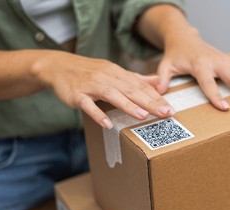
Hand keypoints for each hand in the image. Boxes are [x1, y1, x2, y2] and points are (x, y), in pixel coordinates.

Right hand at [32, 51, 174, 128]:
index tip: (170, 108)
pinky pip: (88, 105)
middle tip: (166, 113)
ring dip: (128, 105)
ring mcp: (91, 85)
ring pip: (113, 95)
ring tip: (143, 116)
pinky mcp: (77, 94)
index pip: (141, 86)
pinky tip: (107, 123)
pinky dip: (97, 113)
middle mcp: (107, 78)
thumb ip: (136, 78)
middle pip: (131, 90)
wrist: (59, 66)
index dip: (156, 97)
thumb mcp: (114, 72)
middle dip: (150, 102)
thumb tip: (158, 82)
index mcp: (118, 73)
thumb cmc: (90, 72)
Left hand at [157, 29, 229, 110]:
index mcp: (200, 64)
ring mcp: (226, 59)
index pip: (208, 81)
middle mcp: (216, 61)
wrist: (185, 37)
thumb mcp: (166, 64)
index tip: (225, 108)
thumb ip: (162, 78)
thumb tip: (158, 93)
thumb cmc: (175, 54)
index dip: (215, 95)